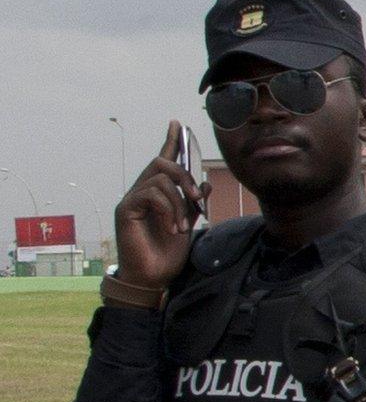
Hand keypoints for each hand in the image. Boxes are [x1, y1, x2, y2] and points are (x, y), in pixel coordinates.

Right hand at [113, 121, 208, 289]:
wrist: (154, 277)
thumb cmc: (167, 253)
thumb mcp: (188, 225)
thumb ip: (193, 204)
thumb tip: (203, 184)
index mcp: (158, 193)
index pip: (163, 160)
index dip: (170, 142)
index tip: (177, 124)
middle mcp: (142, 191)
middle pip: (162, 163)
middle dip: (184, 176)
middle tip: (195, 200)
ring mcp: (132, 199)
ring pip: (160, 179)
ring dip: (178, 203)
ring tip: (182, 226)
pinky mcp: (126, 209)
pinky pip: (151, 194)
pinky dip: (168, 210)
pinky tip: (172, 228)